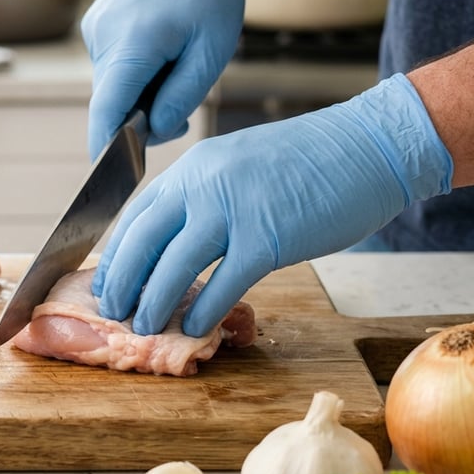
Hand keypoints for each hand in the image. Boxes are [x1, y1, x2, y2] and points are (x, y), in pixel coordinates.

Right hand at [82, 0, 251, 159]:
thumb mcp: (211, 50)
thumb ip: (180, 97)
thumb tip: (153, 131)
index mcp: (132, 45)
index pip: (106, 111)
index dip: (106, 148)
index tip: (109, 177)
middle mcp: (103, 38)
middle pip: (111, 102)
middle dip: (140, 116)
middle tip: (181, 104)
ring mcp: (96, 28)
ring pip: (113, 83)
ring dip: (140, 90)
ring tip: (176, 60)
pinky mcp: (97, 23)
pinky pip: (113, 63)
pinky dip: (135, 70)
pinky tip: (162, 46)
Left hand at [93, 74, 453, 336]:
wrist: (368, 146)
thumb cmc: (310, 161)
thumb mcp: (238, 165)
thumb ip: (204, 196)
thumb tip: (176, 239)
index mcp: (193, 167)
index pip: (136, 214)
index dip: (116, 253)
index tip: (106, 281)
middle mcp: (203, 185)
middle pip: (143, 240)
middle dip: (122, 280)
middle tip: (113, 311)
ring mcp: (233, 211)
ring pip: (174, 264)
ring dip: (154, 301)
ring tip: (144, 327)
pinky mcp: (267, 239)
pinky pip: (223, 283)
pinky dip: (204, 309)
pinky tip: (193, 327)